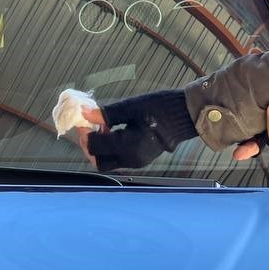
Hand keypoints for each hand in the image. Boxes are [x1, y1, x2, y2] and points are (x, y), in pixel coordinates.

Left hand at [78, 90, 197, 172]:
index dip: (84, 133)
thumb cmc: (160, 108)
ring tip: (102, 127)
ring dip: (100, 148)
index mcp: (128, 147)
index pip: (95, 146)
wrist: (186, 115)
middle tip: (88, 128)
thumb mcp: (131, 107)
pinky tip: (113, 131)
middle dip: (89, 146)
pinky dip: (111, 148)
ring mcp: (137, 162)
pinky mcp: (141, 159)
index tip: (83, 119)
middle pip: (99, 161)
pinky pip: (119, 158)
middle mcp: (131, 160)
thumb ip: (107, 114)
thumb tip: (84, 114)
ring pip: (108, 162)